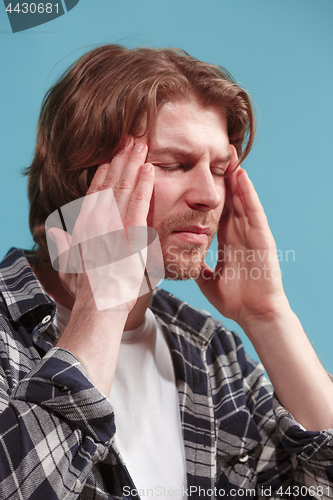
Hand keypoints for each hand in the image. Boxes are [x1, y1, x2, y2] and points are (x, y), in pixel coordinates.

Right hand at [47, 138, 154, 311]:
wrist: (99, 304)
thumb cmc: (85, 290)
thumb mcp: (67, 265)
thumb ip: (61, 244)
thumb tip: (53, 230)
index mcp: (83, 226)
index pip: (95, 192)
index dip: (104, 173)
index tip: (111, 157)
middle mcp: (97, 220)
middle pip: (110, 183)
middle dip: (121, 159)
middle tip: (130, 140)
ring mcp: (113, 224)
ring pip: (125, 187)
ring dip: (133, 164)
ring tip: (141, 145)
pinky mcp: (129, 232)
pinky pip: (139, 202)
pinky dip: (144, 184)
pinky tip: (150, 169)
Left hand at [196, 146, 287, 330]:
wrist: (254, 314)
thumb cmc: (235, 299)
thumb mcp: (207, 279)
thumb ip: (197, 266)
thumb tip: (181, 261)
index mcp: (228, 240)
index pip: (217, 210)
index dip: (209, 192)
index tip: (198, 176)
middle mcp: (240, 232)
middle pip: (230, 198)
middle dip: (223, 176)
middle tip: (215, 153)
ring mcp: (252, 233)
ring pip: (242, 198)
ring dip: (236, 176)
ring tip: (229, 154)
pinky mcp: (262, 237)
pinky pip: (253, 210)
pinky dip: (247, 192)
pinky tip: (240, 175)